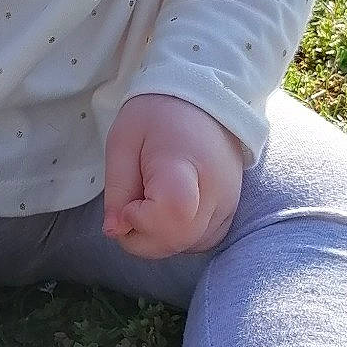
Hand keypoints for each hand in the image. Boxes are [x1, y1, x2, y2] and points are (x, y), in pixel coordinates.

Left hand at [101, 93, 244, 259]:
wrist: (203, 100)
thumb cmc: (157, 116)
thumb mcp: (123, 141)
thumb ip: (117, 190)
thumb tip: (116, 231)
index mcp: (185, 163)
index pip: (172, 214)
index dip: (141, 220)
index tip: (129, 203)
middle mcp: (216, 191)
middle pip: (178, 240)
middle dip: (141, 236)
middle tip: (130, 206)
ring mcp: (228, 204)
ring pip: (187, 246)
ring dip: (157, 238)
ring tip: (149, 202)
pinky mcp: (230, 212)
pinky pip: (199, 242)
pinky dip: (176, 237)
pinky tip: (166, 212)